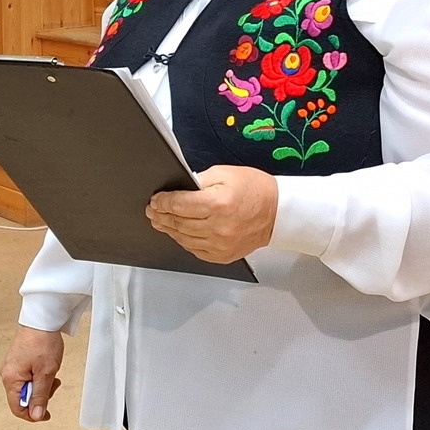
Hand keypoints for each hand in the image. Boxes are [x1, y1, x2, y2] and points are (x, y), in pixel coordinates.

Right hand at [0, 325, 64, 422]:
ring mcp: (12, 368)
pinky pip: (26, 378)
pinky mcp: (17, 362)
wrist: (41, 320)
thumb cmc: (42, 342)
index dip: (32, 414)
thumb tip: (36, 415)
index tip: (46, 413)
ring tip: (51, 374)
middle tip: (52, 385)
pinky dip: (38, 378)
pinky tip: (45, 368)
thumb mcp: (46, 373)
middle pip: (22, 398)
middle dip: (39, 397)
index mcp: (11, 379)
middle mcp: (7, 374)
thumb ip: (40, 397)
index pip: (17, 408)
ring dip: (40, 386)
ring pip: (26, 388)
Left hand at [146, 165, 277, 263]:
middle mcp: (218, 227)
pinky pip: (195, 250)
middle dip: (161, 216)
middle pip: (178, 223)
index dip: (162, 202)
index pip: (178, 205)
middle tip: (152, 211)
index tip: (155, 200)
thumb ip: (198, 180)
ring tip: (160, 222)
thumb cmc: (255, 190)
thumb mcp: (225, 173)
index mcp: (218, 203)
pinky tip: (179, 233)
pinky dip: (184, 241)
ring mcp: (220, 244)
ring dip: (169, 229)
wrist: (277, 213)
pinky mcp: (223, 255)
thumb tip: (178, 188)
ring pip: (183, 239)